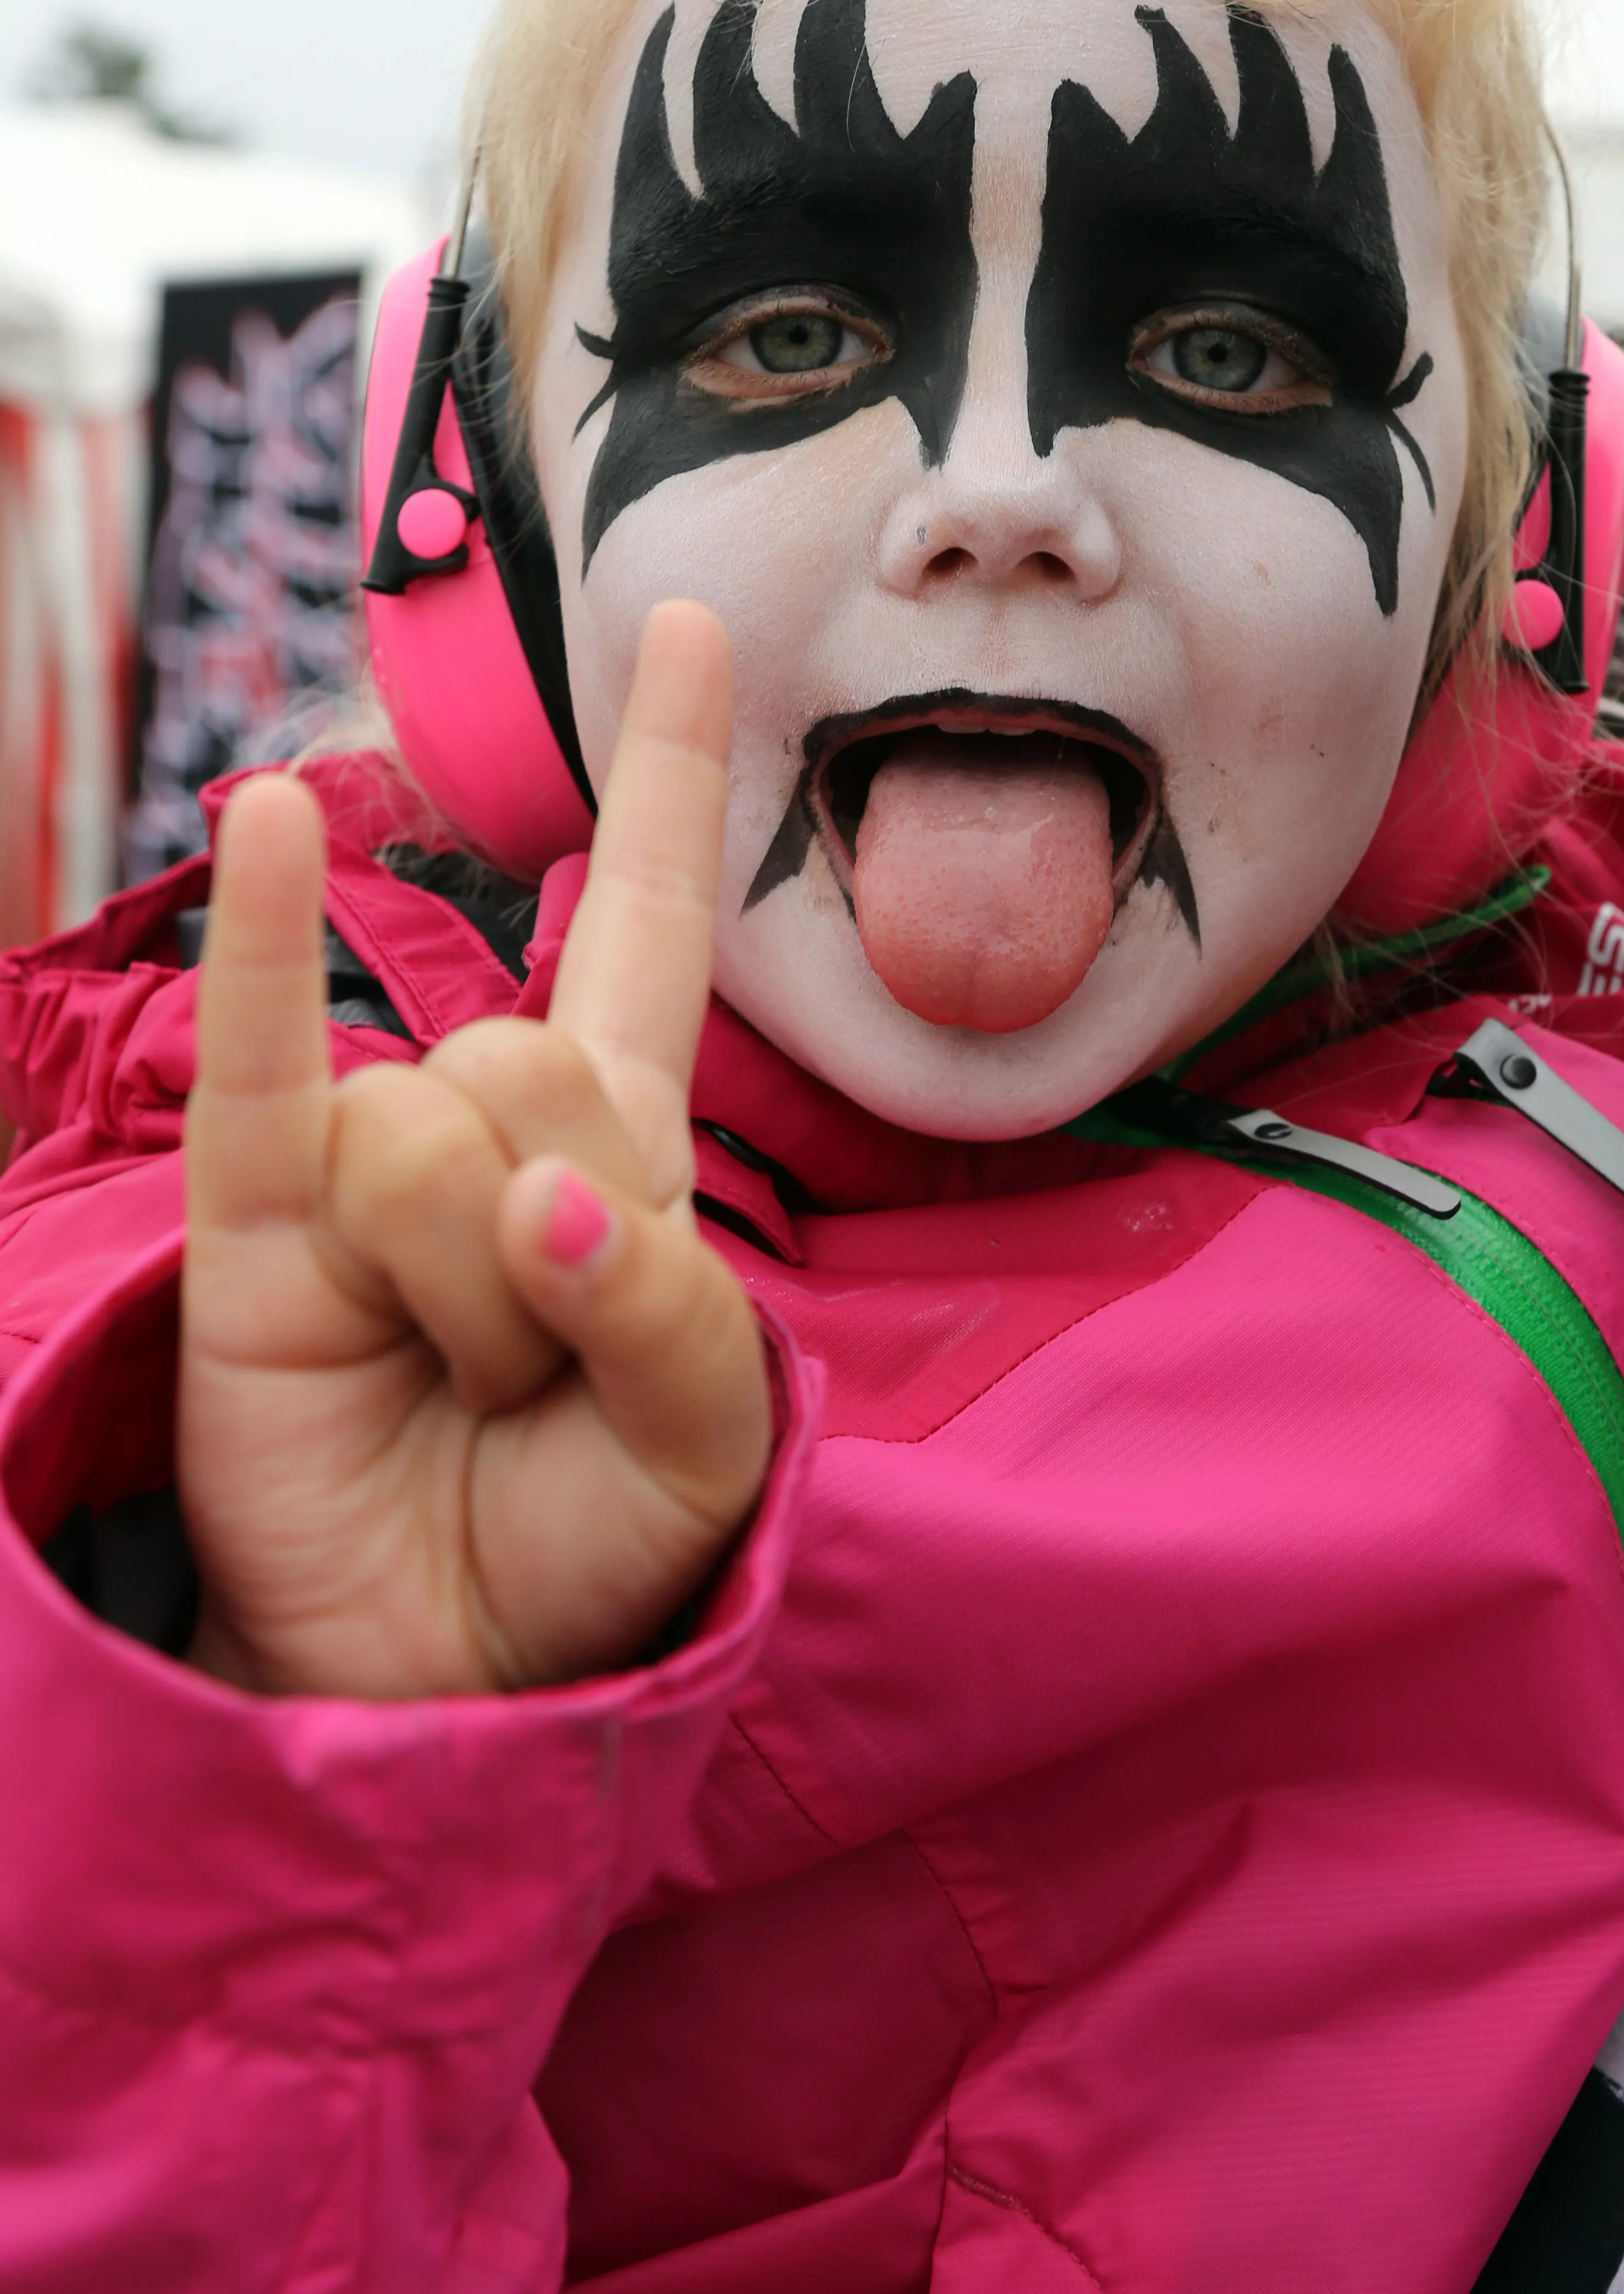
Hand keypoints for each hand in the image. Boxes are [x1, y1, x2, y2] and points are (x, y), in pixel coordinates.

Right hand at [178, 600, 771, 1698]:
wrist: (440, 1673)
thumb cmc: (589, 1539)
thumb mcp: (700, 1440)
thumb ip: (669, 1310)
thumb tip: (549, 1211)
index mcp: (624, 1143)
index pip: (646, 920)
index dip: (673, 777)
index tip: (698, 620)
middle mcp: (491, 1121)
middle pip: (541, 1060)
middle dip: (560, 1239)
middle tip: (539, 1366)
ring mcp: (364, 1165)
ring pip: (433, 1127)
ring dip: (465, 1295)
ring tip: (453, 1385)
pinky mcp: (253, 1226)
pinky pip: (259, 1065)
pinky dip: (265, 948)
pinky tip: (262, 829)